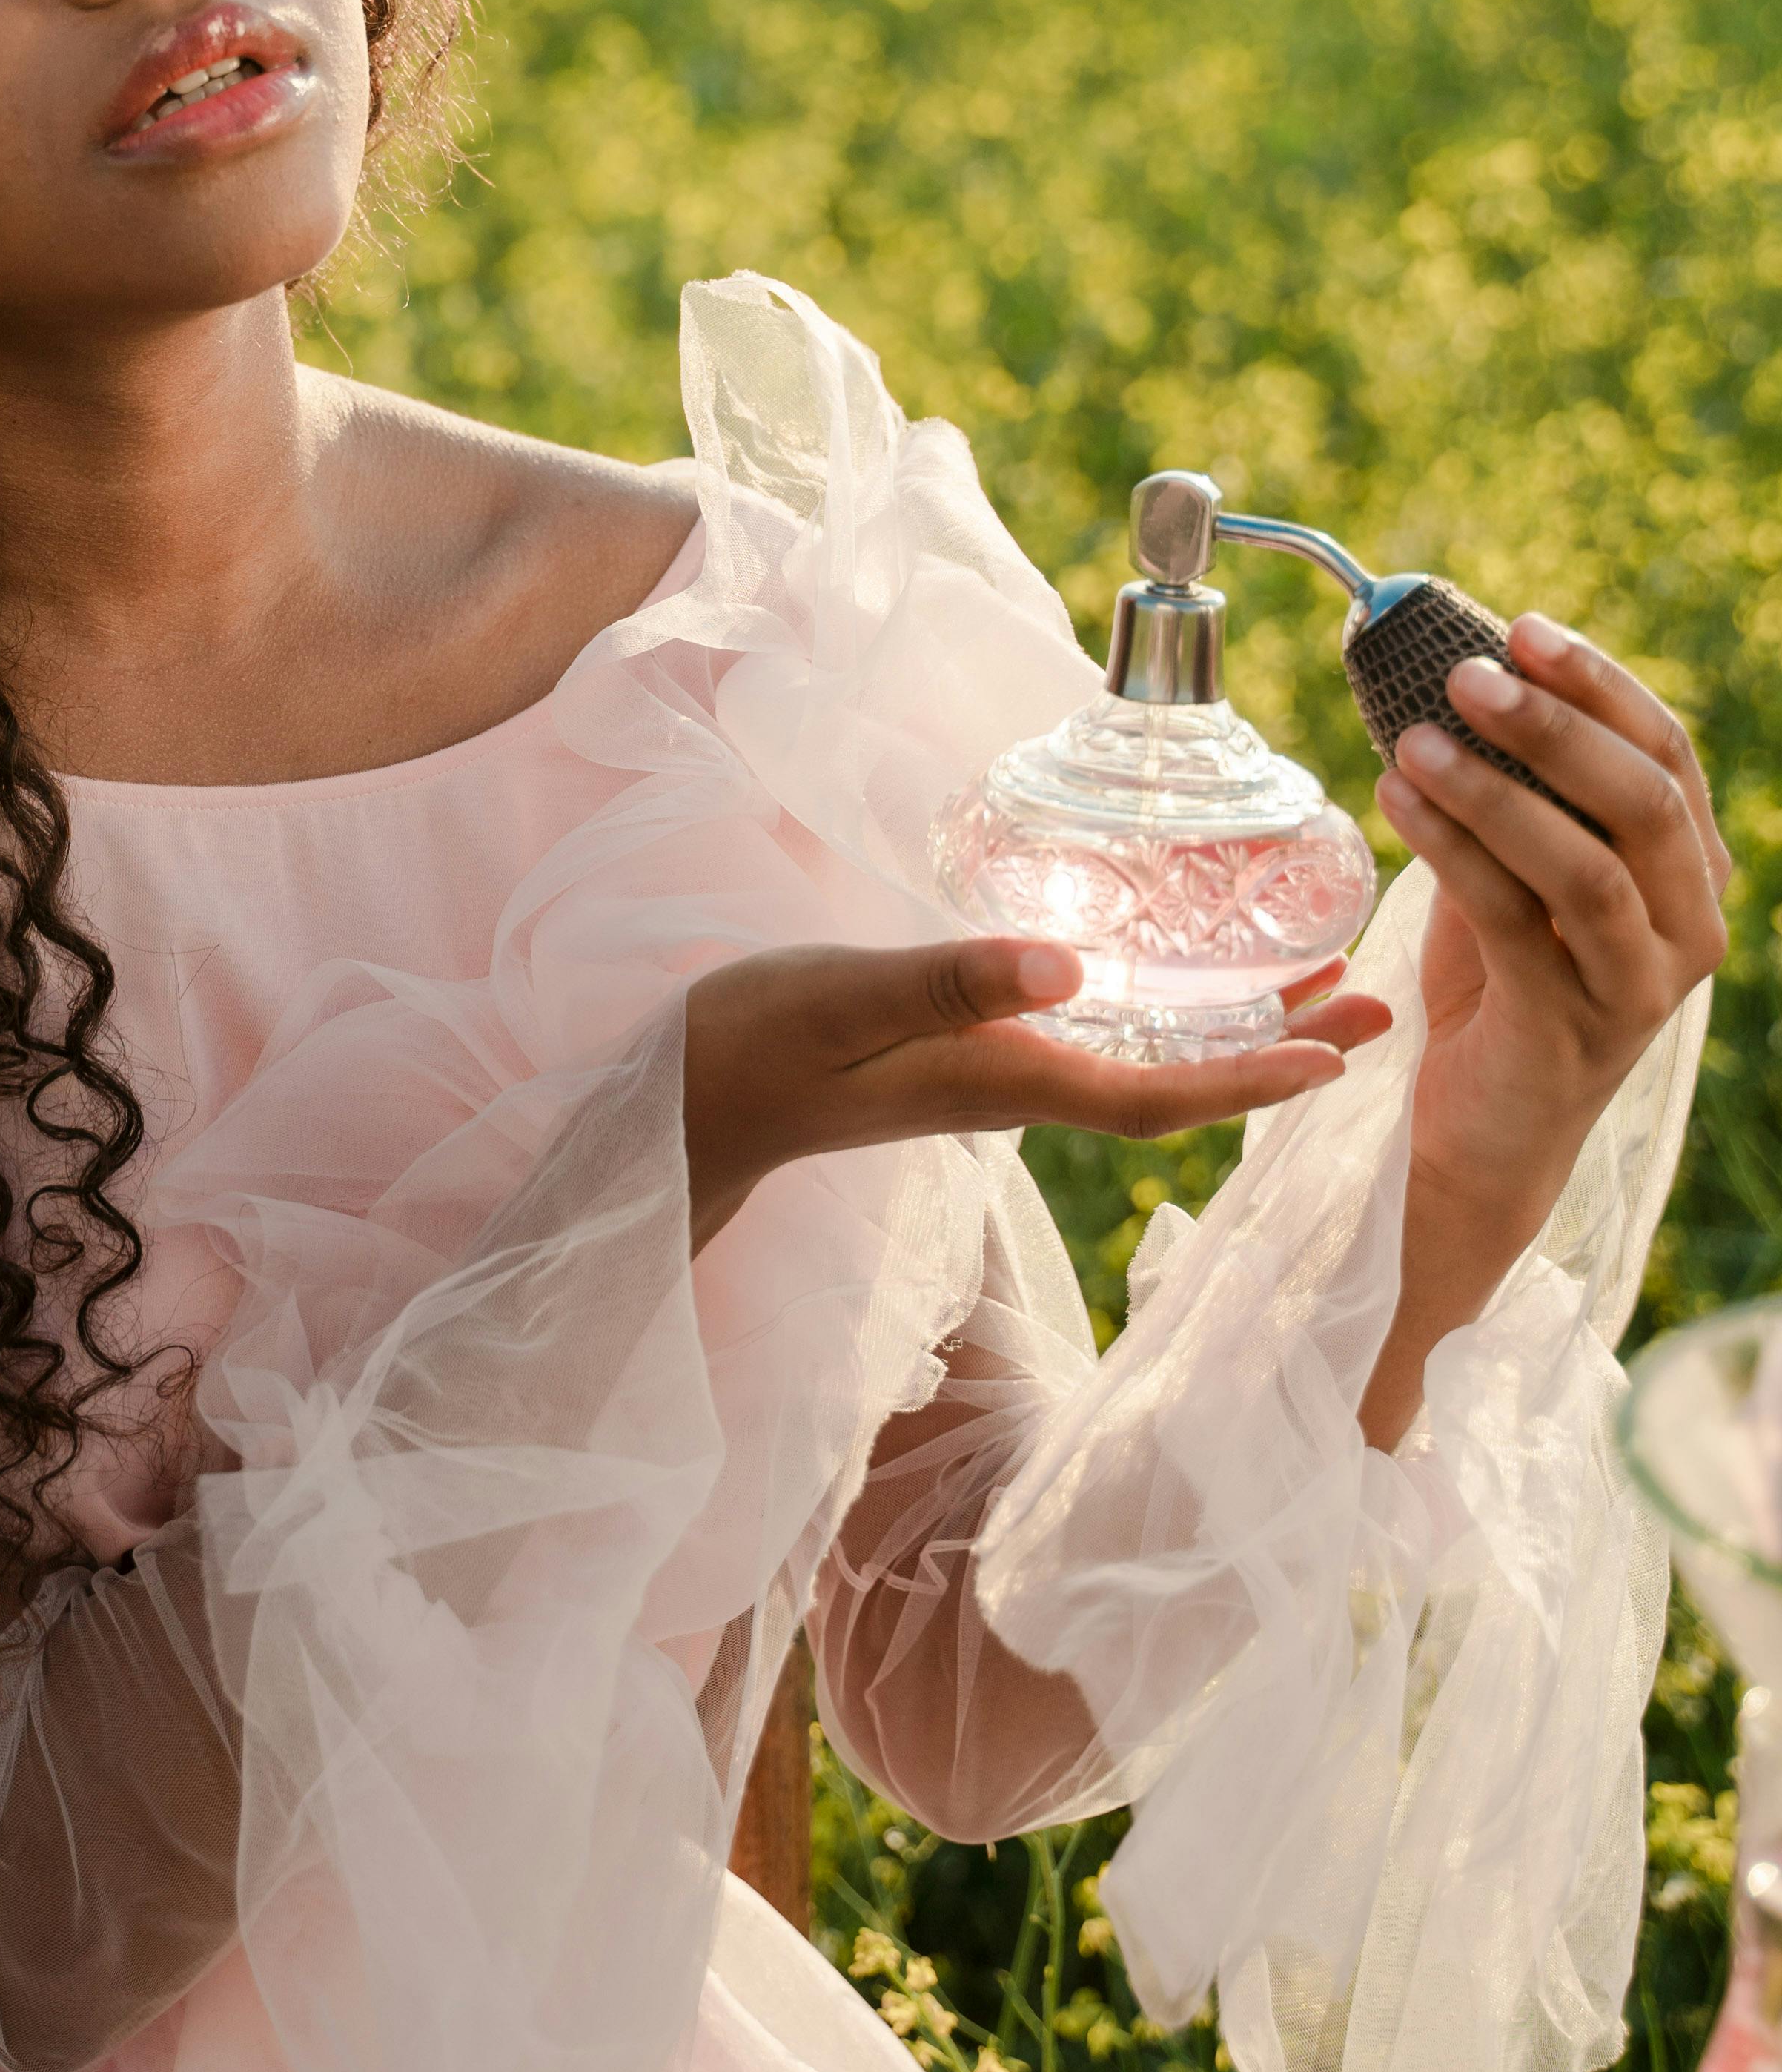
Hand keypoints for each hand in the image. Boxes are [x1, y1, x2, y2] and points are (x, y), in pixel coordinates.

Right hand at [681, 935, 1390, 1250]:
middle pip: (1180, 1086)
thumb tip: (1070, 971)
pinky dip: (1168, 1014)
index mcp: (1006, 1082)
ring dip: (1238, 1033)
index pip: (1158, 1095)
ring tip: (1316, 988)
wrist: (692, 1100)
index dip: (1250, 1078)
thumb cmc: (756, 1046)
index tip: (1338, 1057)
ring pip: (1151, 1064)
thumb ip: (951, 983)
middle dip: (1281, 1056)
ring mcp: (1002, 1077)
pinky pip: (1106, 1044)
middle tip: (1378, 1010)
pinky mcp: (978, 1056)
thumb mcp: (847, 999)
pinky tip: (1181, 976)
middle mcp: (1022, 1089)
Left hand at [1363, 617, 1728, 1446]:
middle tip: (1465, 673)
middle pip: (1646, 804)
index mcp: (1689, 880)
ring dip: (1500, 791)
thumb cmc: (1495, 989)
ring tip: (1414, 739)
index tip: (1522, 629)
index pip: (1668, 760)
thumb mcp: (1517, 877)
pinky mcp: (1567, 1034)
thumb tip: (1446, 674)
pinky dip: (1454, 853)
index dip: (1601, 687)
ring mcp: (1636, 990)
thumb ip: (1514, 795)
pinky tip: (1396, 801)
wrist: (1477, 1138)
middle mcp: (1686, 934)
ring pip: (1589, 869)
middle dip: (1558, 726)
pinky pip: (1514, 925)